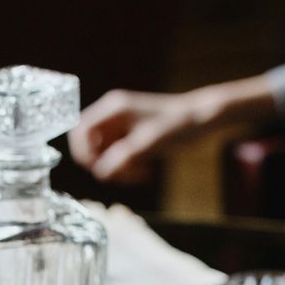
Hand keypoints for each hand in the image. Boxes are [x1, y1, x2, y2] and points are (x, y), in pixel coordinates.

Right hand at [68, 77, 279, 184]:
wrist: (204, 119)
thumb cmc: (179, 125)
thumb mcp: (150, 143)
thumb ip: (123, 157)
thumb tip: (101, 173)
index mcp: (113, 109)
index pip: (80, 132)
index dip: (84, 154)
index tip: (102, 171)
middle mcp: (113, 116)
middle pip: (89, 146)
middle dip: (103, 165)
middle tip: (124, 175)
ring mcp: (121, 127)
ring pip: (103, 155)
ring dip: (117, 170)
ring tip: (139, 174)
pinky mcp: (131, 138)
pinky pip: (117, 159)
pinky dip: (127, 169)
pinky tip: (144, 172)